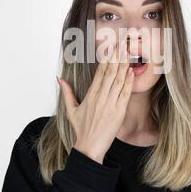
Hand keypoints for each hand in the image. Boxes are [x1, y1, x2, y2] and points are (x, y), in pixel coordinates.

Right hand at [57, 40, 133, 163]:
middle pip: (110, 72)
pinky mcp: (119, 112)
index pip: (100, 73)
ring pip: (119, 80)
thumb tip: (59, 78)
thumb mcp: (71, 110)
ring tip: (128, 53)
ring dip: (124, 65)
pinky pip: (125, 93)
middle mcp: (101, 97)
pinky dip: (129, 81)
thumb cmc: (81, 129)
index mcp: (90, 95)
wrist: (90, 147)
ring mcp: (111, 104)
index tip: (110, 48)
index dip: (106, 59)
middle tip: (122, 44)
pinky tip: (131, 71)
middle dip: (117, 57)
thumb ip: (66, 92)